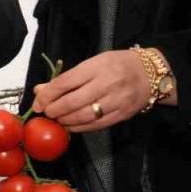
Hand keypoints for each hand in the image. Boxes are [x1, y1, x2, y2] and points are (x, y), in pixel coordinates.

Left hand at [31, 50, 150, 132]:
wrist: (151, 74)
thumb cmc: (117, 65)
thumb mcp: (92, 64)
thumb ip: (67, 78)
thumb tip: (40, 90)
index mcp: (97, 67)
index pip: (65, 83)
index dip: (47, 95)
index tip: (38, 103)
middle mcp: (107, 84)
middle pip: (72, 102)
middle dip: (54, 110)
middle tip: (47, 112)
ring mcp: (116, 100)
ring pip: (83, 116)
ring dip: (65, 121)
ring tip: (57, 119)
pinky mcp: (122, 114)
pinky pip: (96, 125)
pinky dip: (79, 127)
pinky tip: (71, 125)